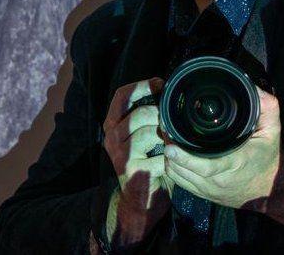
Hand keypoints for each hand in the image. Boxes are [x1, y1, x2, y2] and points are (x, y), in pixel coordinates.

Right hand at [102, 78, 170, 242]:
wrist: (140, 200)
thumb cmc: (147, 163)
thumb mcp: (143, 136)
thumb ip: (147, 116)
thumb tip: (166, 91)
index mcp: (112, 125)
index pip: (121, 96)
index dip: (141, 86)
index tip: (160, 84)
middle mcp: (111, 138)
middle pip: (139, 113)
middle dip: (161, 115)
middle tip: (172, 122)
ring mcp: (120, 155)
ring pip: (149, 132)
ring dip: (167, 137)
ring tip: (173, 144)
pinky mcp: (132, 170)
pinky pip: (161, 156)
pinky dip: (171, 159)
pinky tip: (171, 163)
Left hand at [163, 86, 282, 209]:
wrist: (270, 189)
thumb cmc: (268, 157)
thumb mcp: (273, 130)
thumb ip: (267, 107)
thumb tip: (251, 86)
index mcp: (234, 163)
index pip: (206, 167)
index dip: (185, 158)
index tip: (170, 146)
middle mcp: (219, 180)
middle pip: (184, 171)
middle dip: (170, 152)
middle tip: (164, 131)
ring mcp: (210, 189)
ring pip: (179, 177)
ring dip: (170, 160)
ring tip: (167, 140)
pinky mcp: (204, 194)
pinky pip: (181, 183)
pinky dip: (173, 170)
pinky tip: (173, 155)